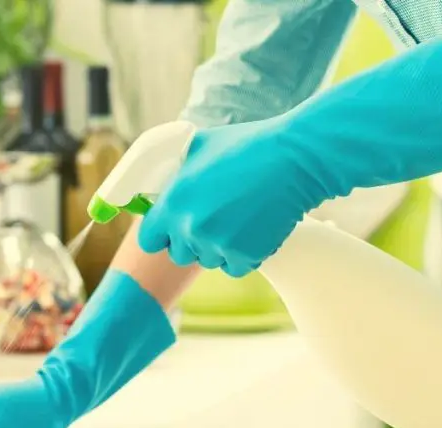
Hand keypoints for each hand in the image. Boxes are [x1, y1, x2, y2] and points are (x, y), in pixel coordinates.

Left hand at [137, 118, 314, 277]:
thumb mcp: (199, 146)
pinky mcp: (246, 256)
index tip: (171, 229)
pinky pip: (235, 267)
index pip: (149, 239)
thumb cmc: (247, 146)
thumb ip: (177, 171)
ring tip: (238, 218)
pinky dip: (243, 255)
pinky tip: (253, 229)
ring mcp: (218, 244)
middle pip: (179, 254)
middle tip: (212, 220)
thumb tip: (166, 181)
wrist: (292, 159)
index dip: (160, 234)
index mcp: (173, 202)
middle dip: (191, 241)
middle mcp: (191, 227)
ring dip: (219, 247)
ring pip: (209, 260)